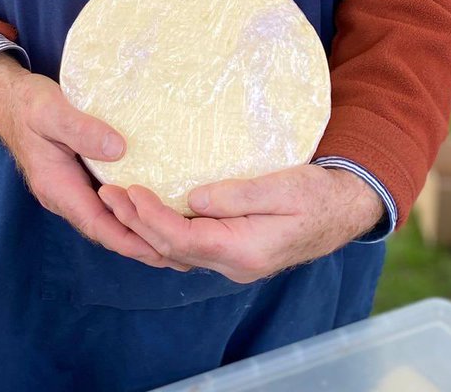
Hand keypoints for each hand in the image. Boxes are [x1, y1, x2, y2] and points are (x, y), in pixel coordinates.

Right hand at [0, 56, 186, 269]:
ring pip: (109, 219)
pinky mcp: (81, 177)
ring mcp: (73, 188)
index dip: (129, 240)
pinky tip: (156, 204)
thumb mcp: (52, 111)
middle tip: (184, 254)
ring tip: (178, 237)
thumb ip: (81, 129)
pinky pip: (109, 201)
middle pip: (107, 230)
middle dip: (142, 244)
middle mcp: (66, 196)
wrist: (10, 99)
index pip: (97, 225)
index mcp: (57, 187)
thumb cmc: (30, 105)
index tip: (161, 249)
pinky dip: (132, 208)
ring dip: (140, 230)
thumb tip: (118, 150)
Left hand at [98, 164, 384, 283]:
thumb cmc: (317, 195)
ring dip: (143, 227)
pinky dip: (162, 230)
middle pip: (171, 250)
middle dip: (136, 222)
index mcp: (243, 251)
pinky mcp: (233, 249)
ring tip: (116, 199)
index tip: (128, 189)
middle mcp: (233, 263)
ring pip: (176, 252)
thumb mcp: (282, 187)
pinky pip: (189, 246)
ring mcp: (232, 260)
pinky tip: (148, 210)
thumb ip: (237, 195)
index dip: (150, 216)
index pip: (183, 240)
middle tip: (107, 192)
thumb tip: (192, 198)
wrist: (343, 208)